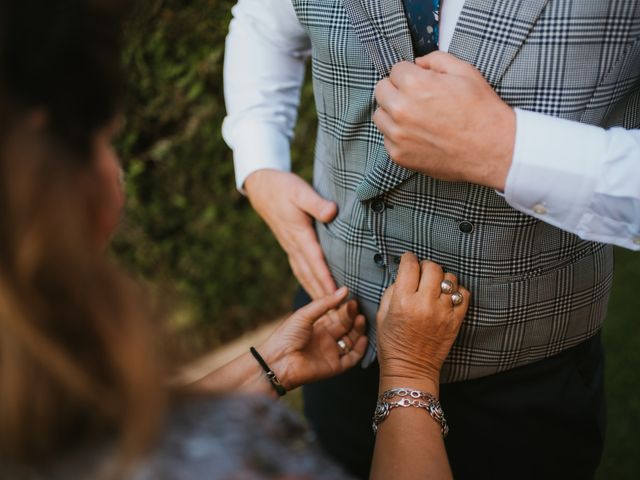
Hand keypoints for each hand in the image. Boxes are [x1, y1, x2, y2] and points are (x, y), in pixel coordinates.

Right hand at [245, 169, 337, 298]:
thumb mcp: (301, 191)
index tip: (336, 295)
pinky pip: (300, 269)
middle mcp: (294, 245)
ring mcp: (290, 247)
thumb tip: (331, 213)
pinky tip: (314, 290)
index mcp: (299, 234)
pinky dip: (308, 282)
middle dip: (323, 294)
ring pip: (304, 275)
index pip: (315, 261)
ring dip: (315, 292)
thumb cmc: (284, 188)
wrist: (262, 187)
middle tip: (337, 312)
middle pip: (310, 274)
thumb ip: (316, 203)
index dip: (326, 279)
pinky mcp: (290, 245)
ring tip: (328, 310)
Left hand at [260, 287, 367, 389]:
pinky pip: (352, 358)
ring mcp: (331, 352)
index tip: (353, 299)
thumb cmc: (286, 336)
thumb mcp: (305, 315)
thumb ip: (325, 303)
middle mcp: (327, 338)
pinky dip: (360, 350)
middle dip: (353, 317)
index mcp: (319, 325)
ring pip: (352, 341)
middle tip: (358, 308)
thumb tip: (344, 290)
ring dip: (358, 331)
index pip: (338, 315)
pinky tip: (364, 338)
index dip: (346, 308)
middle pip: (346, 326)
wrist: (277, 361)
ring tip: (361, 319)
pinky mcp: (334, 366)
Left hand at [373, 51, 515, 190]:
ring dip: (392, 113)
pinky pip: (387, 139)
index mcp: (414, 84)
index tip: (420, 82)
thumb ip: (435, 60)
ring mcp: (398, 135)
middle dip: (396, 90)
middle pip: (381, 91)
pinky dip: (398, 136)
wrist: (492, 149)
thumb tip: (417, 63)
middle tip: (415, 98)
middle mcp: (401, 109)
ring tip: (416, 117)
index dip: (410, 73)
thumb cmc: (481, 110)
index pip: (395, 70)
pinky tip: (419, 135)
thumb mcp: (464, 71)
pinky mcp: (399, 155)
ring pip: (380, 116)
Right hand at [376, 253, 469, 390]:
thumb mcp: (382, 314)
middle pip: (432, 267)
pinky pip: (463, 295)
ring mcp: (443, 312)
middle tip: (421, 273)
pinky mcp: (456, 321)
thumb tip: (404, 273)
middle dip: (425, 266)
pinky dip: (456, 292)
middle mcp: (425, 304)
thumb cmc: (392, 343)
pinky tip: (446, 297)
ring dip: (441, 279)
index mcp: (403, 301)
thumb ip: (392, 290)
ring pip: (450, 278)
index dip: (408, 258)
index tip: (408, 259)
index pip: (410, 266)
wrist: (410, 368)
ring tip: (434, 287)